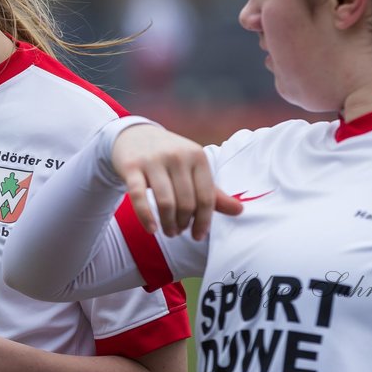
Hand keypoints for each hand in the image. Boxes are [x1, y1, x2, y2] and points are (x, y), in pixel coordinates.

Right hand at [111, 124, 241, 239]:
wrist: (135, 135)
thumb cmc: (170, 158)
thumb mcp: (193, 168)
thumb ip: (212, 191)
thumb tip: (240, 211)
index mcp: (197, 156)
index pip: (206, 198)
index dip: (204, 221)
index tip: (198, 235)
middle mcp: (177, 156)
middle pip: (186, 203)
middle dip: (184, 224)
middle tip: (179, 232)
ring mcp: (153, 161)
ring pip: (165, 202)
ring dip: (168, 224)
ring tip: (169, 231)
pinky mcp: (131, 167)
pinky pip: (139, 197)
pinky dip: (146, 217)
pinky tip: (151, 229)